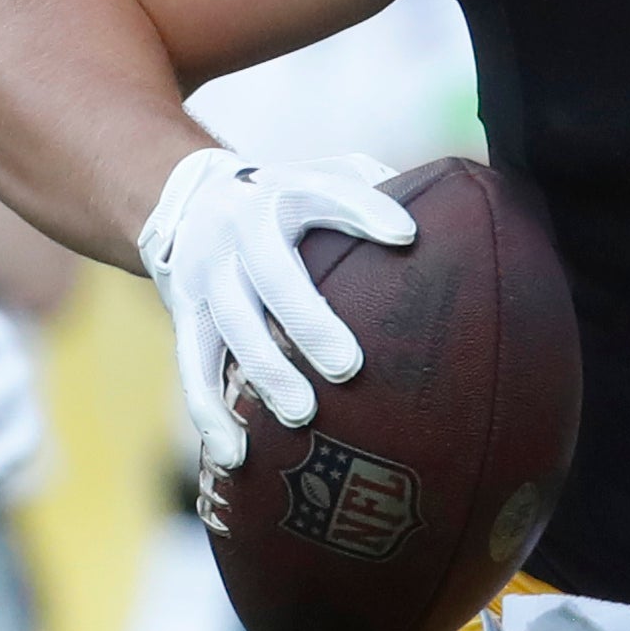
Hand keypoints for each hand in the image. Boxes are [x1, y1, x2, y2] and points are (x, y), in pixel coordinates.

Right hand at [135, 148, 410, 469]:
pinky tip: (237, 455)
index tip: (407, 235)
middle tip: (349, 367)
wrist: (189, 203)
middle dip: (307, 321)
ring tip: (302, 414)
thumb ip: (377, 188)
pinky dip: (210, 412)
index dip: (365, 211)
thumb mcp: (327, 175)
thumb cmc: (289, 200)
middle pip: (272, 275)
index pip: (328, 194)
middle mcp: (240, 231)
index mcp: (286, 193)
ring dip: (264, 373)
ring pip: (230, 327)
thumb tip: (445, 214)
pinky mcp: (184, 316)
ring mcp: (207, 275)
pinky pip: (192, 367)